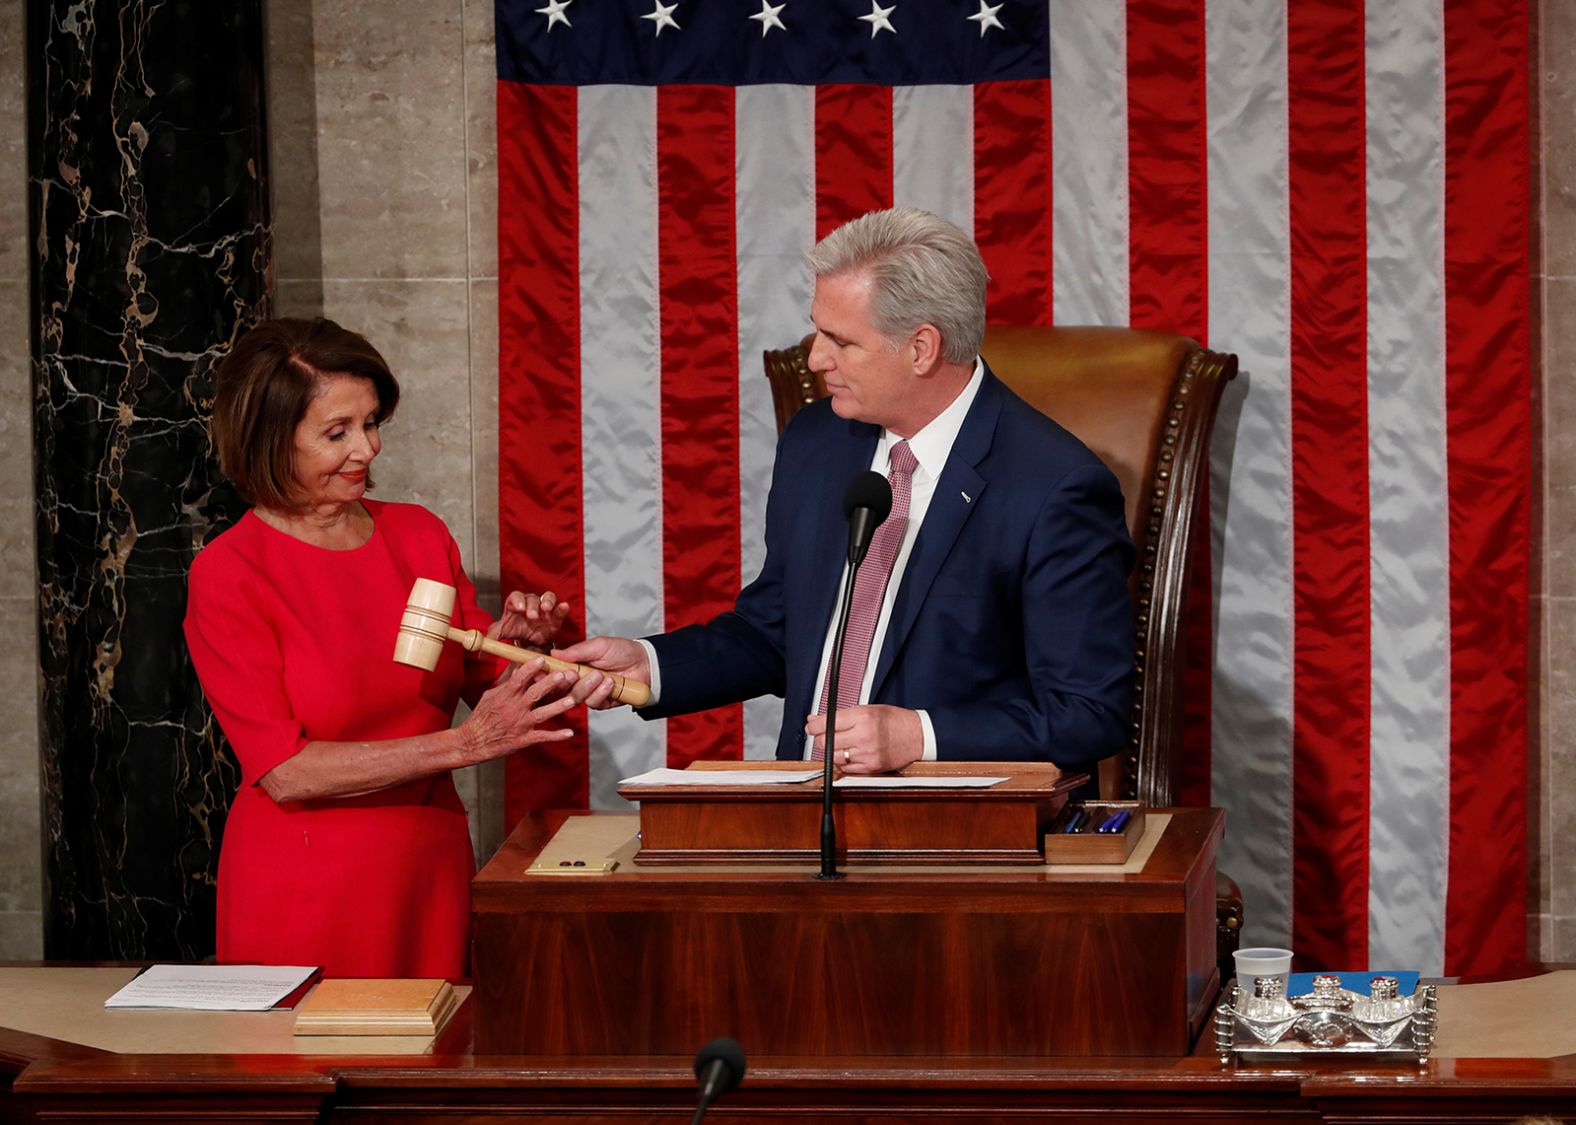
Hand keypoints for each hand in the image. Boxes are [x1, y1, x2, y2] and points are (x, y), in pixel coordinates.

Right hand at [457, 658, 577, 763]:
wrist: (473, 742)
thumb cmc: (482, 717)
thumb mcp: (490, 695)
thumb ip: (506, 682)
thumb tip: (517, 665)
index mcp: (505, 697)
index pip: (518, 679)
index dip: (530, 669)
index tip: (542, 659)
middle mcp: (514, 709)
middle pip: (534, 694)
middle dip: (550, 684)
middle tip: (564, 675)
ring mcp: (520, 725)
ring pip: (542, 714)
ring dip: (557, 707)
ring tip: (572, 700)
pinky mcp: (524, 739)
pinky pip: (542, 737)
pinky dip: (556, 736)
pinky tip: (570, 732)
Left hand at [488, 590, 569, 649]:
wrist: (529, 641)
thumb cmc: (515, 633)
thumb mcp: (502, 636)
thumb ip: (493, 640)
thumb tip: (480, 652)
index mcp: (515, 606)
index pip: (515, 597)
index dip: (517, 600)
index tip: (518, 608)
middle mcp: (530, 605)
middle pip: (531, 598)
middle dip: (532, 605)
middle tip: (532, 616)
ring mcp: (544, 610)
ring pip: (547, 598)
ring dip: (547, 601)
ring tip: (547, 609)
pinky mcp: (555, 618)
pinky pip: (559, 610)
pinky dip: (562, 608)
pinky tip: (564, 607)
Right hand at [553, 635, 649, 709]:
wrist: (644, 663)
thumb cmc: (622, 651)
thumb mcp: (599, 646)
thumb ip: (577, 651)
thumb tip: (554, 653)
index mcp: (575, 665)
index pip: (555, 671)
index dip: (547, 673)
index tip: (544, 670)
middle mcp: (580, 680)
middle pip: (561, 688)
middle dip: (566, 682)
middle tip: (573, 674)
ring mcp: (590, 692)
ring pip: (577, 696)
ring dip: (588, 686)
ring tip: (600, 675)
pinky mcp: (602, 702)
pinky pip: (594, 702)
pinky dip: (601, 692)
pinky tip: (610, 683)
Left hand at [804, 705, 923, 773]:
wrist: (918, 736)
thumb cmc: (895, 720)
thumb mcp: (867, 709)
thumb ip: (841, 715)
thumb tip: (815, 719)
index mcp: (863, 717)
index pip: (827, 723)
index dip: (813, 726)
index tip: (811, 726)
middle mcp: (864, 735)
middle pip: (826, 741)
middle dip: (821, 738)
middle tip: (824, 735)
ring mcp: (867, 753)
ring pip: (834, 756)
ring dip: (832, 751)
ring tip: (841, 743)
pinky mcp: (871, 767)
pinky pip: (846, 768)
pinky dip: (844, 761)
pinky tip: (851, 753)